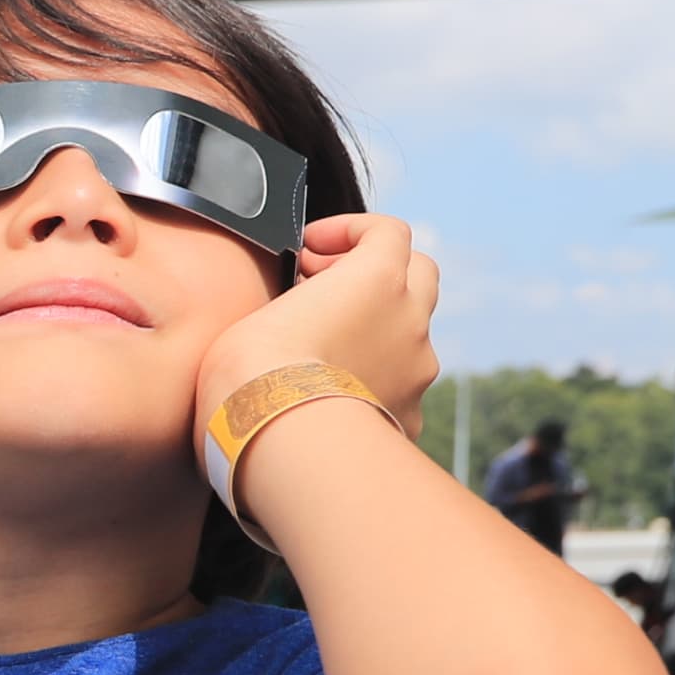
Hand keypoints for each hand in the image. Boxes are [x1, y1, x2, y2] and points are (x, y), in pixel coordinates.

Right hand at [193, 214, 441, 447]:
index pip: (386, 232)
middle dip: (377, 274)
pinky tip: (331, 398)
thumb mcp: (259, 311)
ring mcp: (416, 370)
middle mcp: (408, 318)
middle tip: (326, 289)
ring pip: (409, 333)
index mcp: (378, 278)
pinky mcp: (407, 415)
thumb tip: (297, 308)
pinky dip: (373, 381)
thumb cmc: (255, 373)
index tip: (312, 248)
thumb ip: (294, 298)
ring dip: (375, 329)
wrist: (278, 443)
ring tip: (326, 349)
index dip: (348, 232)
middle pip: (419, 273)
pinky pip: (398, 386)